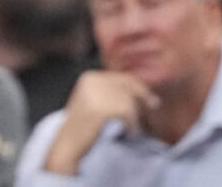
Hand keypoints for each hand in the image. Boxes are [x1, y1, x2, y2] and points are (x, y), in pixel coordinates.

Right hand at [44, 70, 159, 173]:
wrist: (69, 143)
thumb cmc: (84, 125)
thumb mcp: (93, 100)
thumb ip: (111, 91)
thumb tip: (142, 89)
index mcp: (89, 77)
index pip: (122, 77)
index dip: (139, 88)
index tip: (151, 100)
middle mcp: (91, 81)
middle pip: (128, 86)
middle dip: (142, 97)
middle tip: (153, 106)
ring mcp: (94, 94)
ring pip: (129, 100)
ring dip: (136, 116)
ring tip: (131, 128)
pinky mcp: (100, 108)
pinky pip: (127, 113)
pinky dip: (132, 125)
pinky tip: (128, 133)